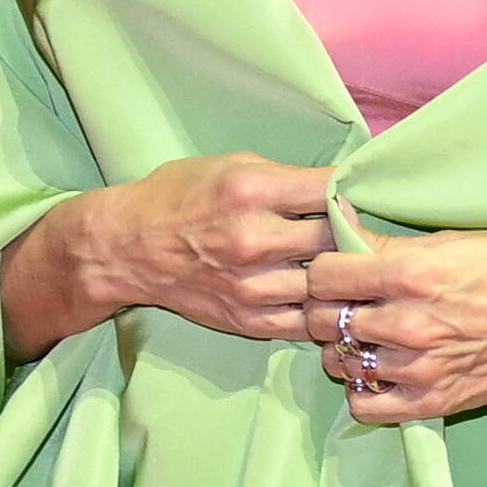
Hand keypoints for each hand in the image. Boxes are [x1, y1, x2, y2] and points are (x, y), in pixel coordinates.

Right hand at [3, 152, 331, 354]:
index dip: (349, 192)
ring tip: (349, 269)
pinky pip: (307, 321)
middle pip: (336, 241)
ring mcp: (252, 287)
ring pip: (327, 287)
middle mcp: (253, 241)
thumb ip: (285, 177)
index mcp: (251, 192)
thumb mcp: (230, 165)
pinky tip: (323, 297)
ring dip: (342, 278)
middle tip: (359, 235)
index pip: (330, 191)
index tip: (351, 195)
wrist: (126, 249)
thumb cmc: (180, 196)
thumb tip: (339, 187)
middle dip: (352, 236)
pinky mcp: (249, 320)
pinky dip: (322, 309)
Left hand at [299, 231, 486, 425]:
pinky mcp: (433, 401)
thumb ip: (395, 241)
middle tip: (340, 302)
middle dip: (322, 307)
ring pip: (339, 361)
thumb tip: (342, 224)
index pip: (324, 274)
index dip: (321, 268)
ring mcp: (419, 367)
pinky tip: (376, 369)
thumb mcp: (457, 237)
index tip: (333, 268)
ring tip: (362, 334)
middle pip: (321, 319)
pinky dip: (361, 387)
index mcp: (411, 272)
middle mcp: (408, 323)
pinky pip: (365, 403)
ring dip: (341, 346)